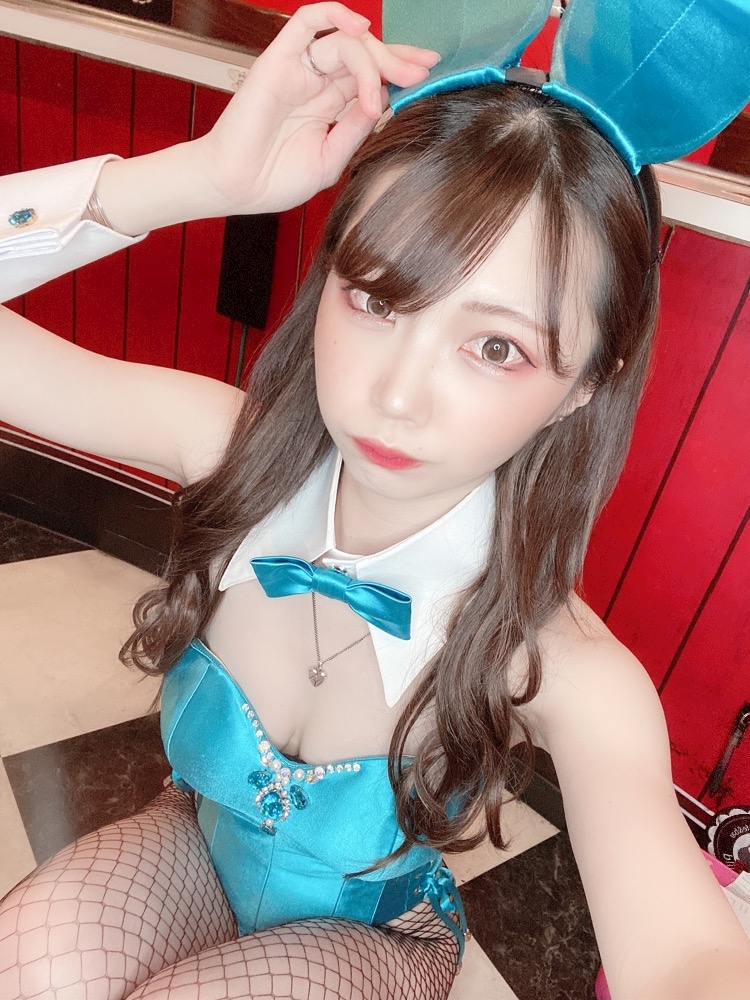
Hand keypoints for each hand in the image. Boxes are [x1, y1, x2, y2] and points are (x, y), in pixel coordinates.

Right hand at [192, 2, 438, 214]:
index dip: (401, 71)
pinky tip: (360, 29)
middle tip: (420, 74)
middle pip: (366, 55)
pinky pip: (307, 22)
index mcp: (331, 104)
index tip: (430, 74)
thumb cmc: (275, 179)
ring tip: (386, 86)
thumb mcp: (330, 159)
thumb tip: (383, 101)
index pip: (373, 76)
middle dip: (397, 62)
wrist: (236, 187)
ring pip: (346, 43)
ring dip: (374, 58)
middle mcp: (318, 82)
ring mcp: (300, 69)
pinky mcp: (280, 60)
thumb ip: (355, 129)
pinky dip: (334, 15)